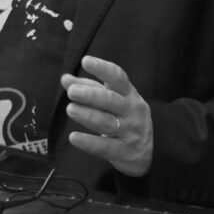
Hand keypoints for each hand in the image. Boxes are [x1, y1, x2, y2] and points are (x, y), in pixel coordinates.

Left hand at [61, 55, 152, 176]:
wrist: (148, 151)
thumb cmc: (122, 116)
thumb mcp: (110, 99)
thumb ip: (87, 88)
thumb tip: (65, 79)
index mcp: (128, 93)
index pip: (118, 78)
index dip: (102, 68)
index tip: (85, 61)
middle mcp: (132, 111)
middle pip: (111, 100)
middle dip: (90, 95)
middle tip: (71, 91)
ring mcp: (131, 132)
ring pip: (108, 123)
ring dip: (88, 115)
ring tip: (70, 109)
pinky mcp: (125, 152)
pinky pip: (106, 147)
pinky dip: (89, 143)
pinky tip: (73, 137)